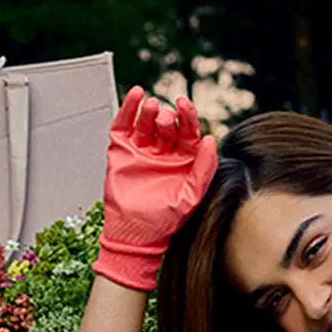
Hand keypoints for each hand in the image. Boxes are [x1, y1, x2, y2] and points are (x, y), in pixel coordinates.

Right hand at [92, 86, 218, 291]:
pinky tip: (135, 96)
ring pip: (146, 122)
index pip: (187, 131)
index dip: (187, 115)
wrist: (135, 235)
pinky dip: (127, 110)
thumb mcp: (191, 195)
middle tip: (164, 120)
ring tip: (151, 106)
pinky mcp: (121, 152)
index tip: (184, 104)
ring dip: (149, 110)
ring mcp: (141, 151)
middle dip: (167, 118)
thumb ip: (204, 168)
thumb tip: (210, 139)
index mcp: (183, 161)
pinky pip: (123, 126)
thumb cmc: (164, 221)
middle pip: (167, 124)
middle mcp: (163, 153)